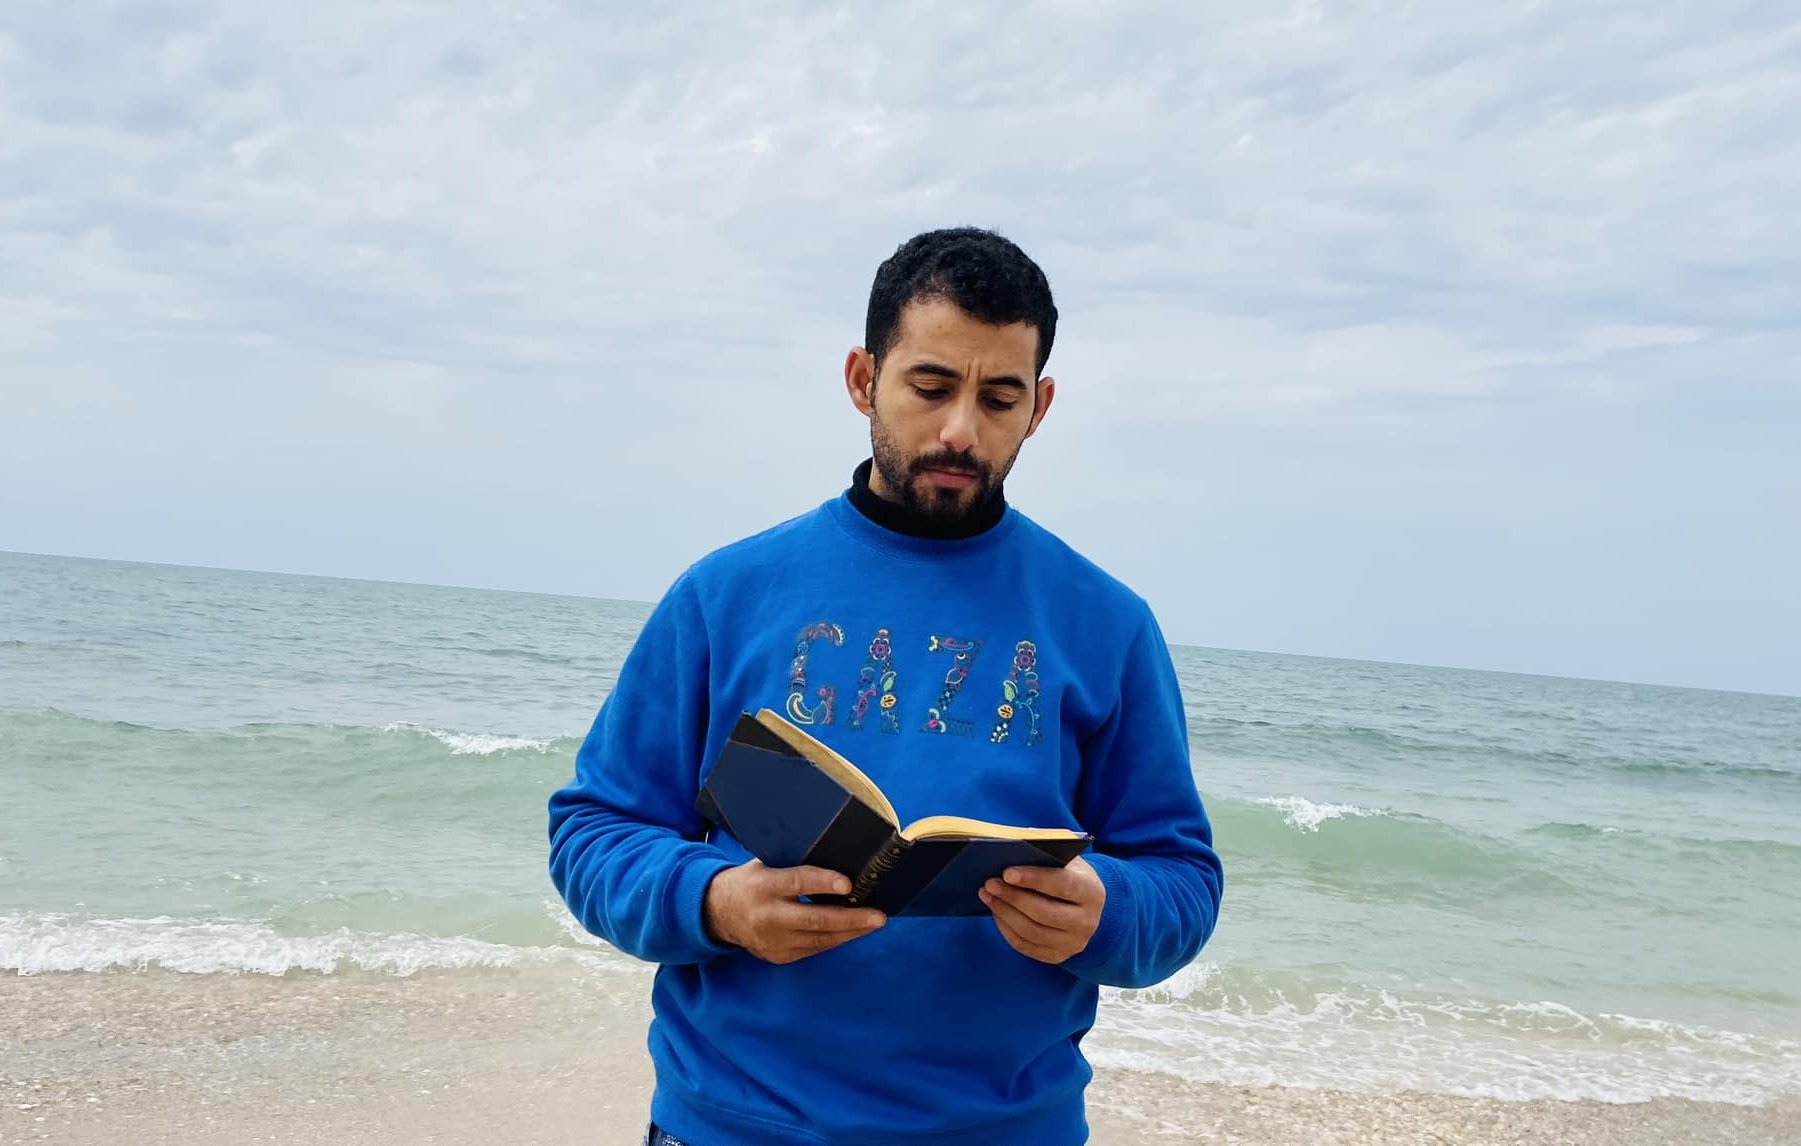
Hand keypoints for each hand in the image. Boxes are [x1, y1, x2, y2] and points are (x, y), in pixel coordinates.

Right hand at [703, 860, 885, 964]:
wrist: (718, 913)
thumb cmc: (750, 881)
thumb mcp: (764, 864)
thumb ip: (793, 862)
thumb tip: (834, 852)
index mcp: (764, 886)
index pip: (797, 883)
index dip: (823, 883)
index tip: (848, 884)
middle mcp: (768, 916)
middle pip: (814, 920)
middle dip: (850, 919)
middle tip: (878, 916)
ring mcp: (774, 941)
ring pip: (819, 939)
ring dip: (850, 931)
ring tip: (874, 922)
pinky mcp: (779, 956)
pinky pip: (814, 949)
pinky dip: (835, 939)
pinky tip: (853, 931)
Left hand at [979, 856, 1104, 964]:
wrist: (1083, 906)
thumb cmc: (1068, 876)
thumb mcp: (1066, 861)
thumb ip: (1045, 856)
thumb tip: (1011, 853)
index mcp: (1092, 892)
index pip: (1062, 885)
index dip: (1034, 878)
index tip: (1007, 873)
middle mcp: (1087, 921)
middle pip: (1044, 912)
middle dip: (1013, 897)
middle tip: (990, 884)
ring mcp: (1073, 942)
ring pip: (1032, 931)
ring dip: (1004, 912)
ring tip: (987, 895)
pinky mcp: (1058, 956)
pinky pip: (1025, 945)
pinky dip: (1006, 928)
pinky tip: (996, 911)